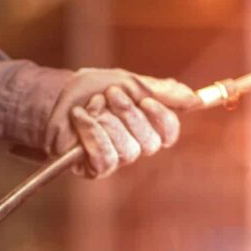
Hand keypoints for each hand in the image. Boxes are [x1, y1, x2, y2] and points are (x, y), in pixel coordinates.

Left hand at [46, 69, 198, 177]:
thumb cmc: (91, 90)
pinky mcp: (93, 168)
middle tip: (111, 94)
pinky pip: (105, 158)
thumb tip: (195, 98)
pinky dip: (92, 134)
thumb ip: (160, 91)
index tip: (146, 100)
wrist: (55, 96)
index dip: (161, 118)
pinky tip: (80, 117)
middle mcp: (134, 145)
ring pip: (127, 151)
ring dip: (107, 122)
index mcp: (146, 125)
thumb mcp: (128, 82)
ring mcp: (115, 159)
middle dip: (129, 115)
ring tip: (91, 106)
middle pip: (149, 143)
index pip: (169, 132)